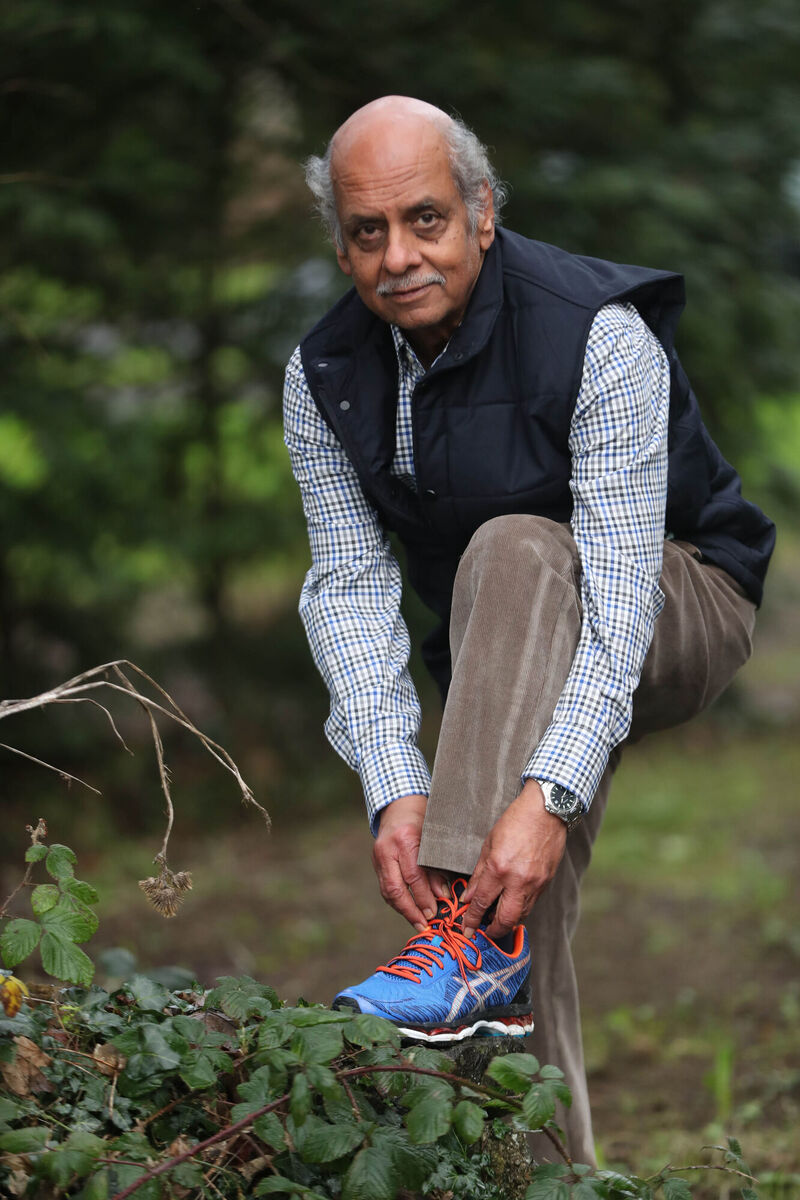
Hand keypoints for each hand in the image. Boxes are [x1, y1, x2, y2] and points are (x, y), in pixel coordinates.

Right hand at [372, 794, 449, 929]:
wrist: (399, 805)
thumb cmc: (423, 819)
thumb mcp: (434, 839)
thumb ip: (437, 868)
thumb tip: (443, 896)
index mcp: (405, 840)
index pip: (413, 876)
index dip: (424, 898)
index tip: (434, 913)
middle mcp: (387, 849)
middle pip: (396, 888)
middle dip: (410, 911)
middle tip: (424, 924)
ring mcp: (378, 856)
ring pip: (388, 891)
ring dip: (403, 910)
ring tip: (417, 923)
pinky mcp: (376, 862)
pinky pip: (386, 887)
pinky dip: (397, 901)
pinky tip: (408, 910)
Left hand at [461, 780, 566, 939]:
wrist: (547, 811)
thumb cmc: (516, 821)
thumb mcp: (489, 844)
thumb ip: (479, 874)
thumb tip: (468, 896)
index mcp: (499, 868)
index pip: (481, 903)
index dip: (472, 919)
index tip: (466, 929)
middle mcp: (518, 880)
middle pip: (505, 919)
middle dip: (493, 930)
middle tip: (484, 931)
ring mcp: (535, 883)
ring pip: (521, 915)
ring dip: (508, 920)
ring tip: (497, 917)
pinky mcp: (547, 882)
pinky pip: (532, 903)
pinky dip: (520, 908)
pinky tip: (512, 903)